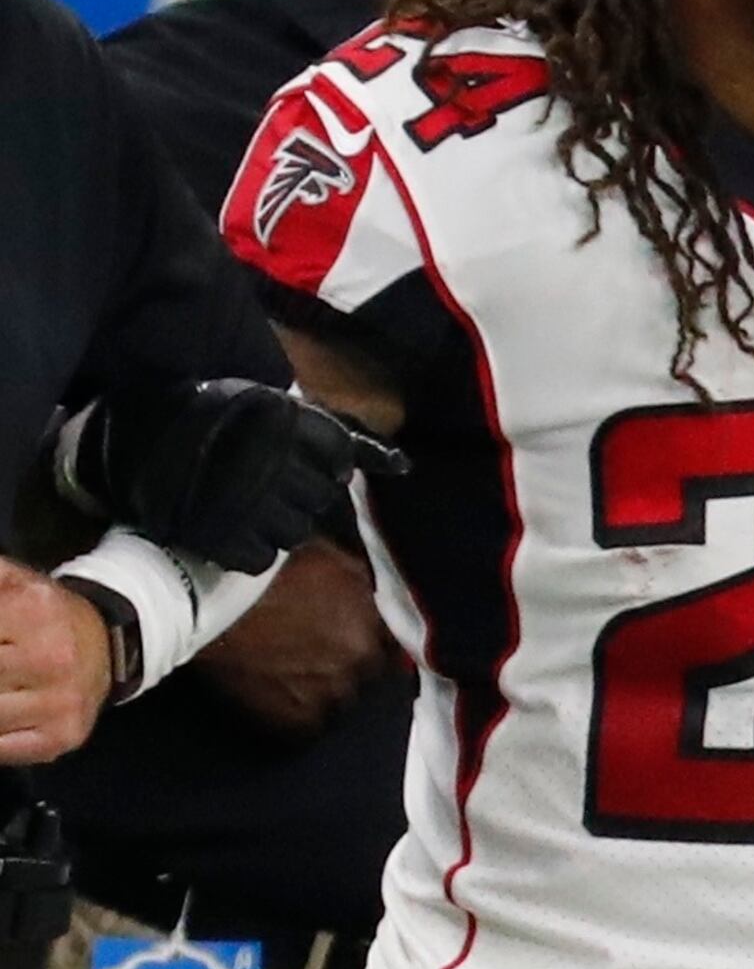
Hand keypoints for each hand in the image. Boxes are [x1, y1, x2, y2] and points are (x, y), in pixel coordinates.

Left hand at [0, 562, 111, 765]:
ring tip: (5, 686)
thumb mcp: (13, 581)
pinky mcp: (63, 735)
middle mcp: (52, 658)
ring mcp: (60, 701)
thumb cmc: (48, 615)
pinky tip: (8, 713)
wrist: (110, 644)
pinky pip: (1, 748)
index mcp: (34, 610)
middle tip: (1, 666)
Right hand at [63, 379, 403, 574]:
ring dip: (277, 523)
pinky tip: (231, 530)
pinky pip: (261, 559)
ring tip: (246, 505)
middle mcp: (270, 461)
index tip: (303, 461)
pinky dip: (249, 550)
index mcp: (285, 421)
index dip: (325, 462)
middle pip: (320, 498)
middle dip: (301, 494)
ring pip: (296, 532)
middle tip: (266, 483)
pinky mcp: (216, 535)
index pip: (338, 456)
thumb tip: (404, 467)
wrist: (134, 432)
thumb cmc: (217, 416)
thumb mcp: (278, 408)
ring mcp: (243, 501)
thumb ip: (342, 438)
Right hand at [190, 541, 395, 739]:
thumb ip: (361, 582)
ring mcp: (329, 693)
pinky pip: (308, 728)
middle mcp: (359, 660)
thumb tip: (376, 595)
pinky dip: (295, 715)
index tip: (351, 641)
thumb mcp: (329, 557)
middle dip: (347, 666)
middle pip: (366, 674)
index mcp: (373, 621)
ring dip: (323, 693)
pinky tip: (277, 698)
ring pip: (340, 703)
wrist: (208, 602)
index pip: (390, 643)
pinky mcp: (296, 720)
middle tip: (314, 657)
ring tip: (292, 678)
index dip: (369, 641)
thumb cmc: (266, 570)